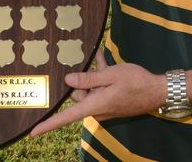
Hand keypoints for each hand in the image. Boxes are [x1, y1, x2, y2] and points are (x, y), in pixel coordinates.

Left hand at [28, 51, 164, 137]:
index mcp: (94, 105)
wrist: (158, 91)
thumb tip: (68, 81)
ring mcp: (105, 107)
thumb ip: (89, 78)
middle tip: (92, 65)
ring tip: (99, 58)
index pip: (66, 118)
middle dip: (83, 81)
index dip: (48, 125)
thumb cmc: (136, 82)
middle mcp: (97, 109)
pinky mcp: (112, 102)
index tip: (33, 132)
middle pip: (79, 96)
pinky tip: (100, 58)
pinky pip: (100, 90)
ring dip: (94, 76)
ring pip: (90, 90)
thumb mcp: (111, 76)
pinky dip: (101, 77)